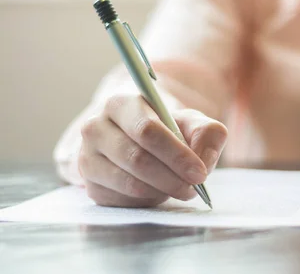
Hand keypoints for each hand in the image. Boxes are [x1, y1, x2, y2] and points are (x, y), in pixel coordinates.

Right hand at [78, 94, 226, 206]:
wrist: (142, 143)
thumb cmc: (169, 130)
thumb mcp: (193, 123)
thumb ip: (208, 133)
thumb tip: (203, 159)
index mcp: (120, 104)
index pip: (147, 130)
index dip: (176, 154)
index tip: (200, 172)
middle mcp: (95, 128)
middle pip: (137, 159)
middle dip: (172, 177)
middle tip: (194, 187)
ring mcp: (87, 158)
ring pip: (130, 183)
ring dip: (163, 191)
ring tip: (182, 189)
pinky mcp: (90, 185)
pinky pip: (123, 200)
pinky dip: (148, 200)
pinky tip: (159, 191)